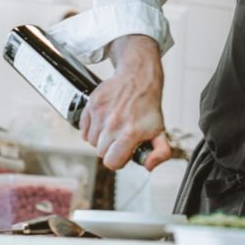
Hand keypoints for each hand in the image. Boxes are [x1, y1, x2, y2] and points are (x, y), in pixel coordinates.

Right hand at [80, 35, 171, 171]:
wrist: (138, 78)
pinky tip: (103, 121)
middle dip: (110, 148)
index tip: (124, 151)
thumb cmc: (148, 107)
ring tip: (113, 127)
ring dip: (100, 138)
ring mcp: (100, 114)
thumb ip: (161, 153)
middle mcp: (113, 125)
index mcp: (129, 134)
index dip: (118, 160)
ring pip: (91, 141)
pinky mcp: (91, 104)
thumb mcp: (160, 131)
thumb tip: (149, 166)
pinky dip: (90, 128)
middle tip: (120, 137)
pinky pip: (83, 128)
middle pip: (100, 153)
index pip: (111, 162)